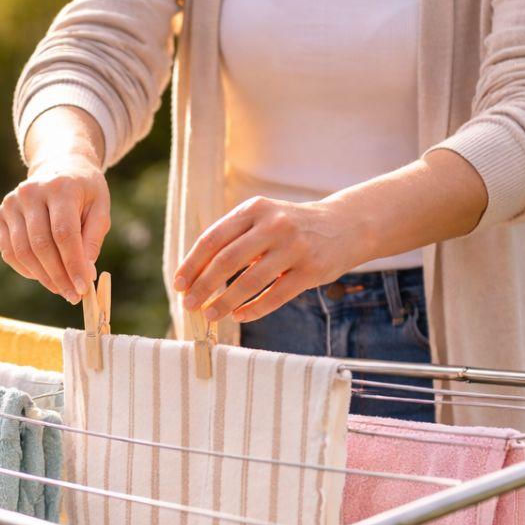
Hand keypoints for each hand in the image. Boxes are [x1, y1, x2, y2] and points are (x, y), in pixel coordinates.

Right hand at [0, 154, 110, 303]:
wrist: (58, 166)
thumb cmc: (84, 191)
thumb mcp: (99, 208)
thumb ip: (93, 239)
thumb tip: (84, 273)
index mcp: (60, 187)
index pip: (64, 233)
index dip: (72, 264)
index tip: (83, 287)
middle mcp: (30, 192)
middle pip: (41, 245)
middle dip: (58, 276)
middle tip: (73, 296)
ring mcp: (11, 203)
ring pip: (22, 251)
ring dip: (42, 277)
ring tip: (61, 289)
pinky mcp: (0, 214)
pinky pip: (9, 251)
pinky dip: (26, 269)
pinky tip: (43, 276)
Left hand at [173, 196, 367, 323]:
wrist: (345, 225)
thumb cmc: (291, 226)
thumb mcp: (262, 219)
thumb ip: (232, 238)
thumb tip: (194, 274)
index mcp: (254, 209)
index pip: (212, 239)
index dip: (192, 264)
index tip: (179, 284)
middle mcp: (274, 224)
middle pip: (227, 260)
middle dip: (203, 286)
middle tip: (189, 304)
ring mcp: (294, 247)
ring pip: (250, 281)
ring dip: (225, 302)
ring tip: (210, 315)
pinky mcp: (311, 271)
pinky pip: (275, 296)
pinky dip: (253, 309)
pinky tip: (238, 316)